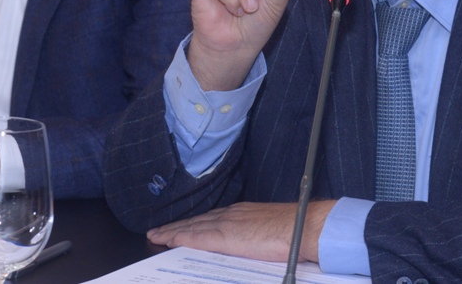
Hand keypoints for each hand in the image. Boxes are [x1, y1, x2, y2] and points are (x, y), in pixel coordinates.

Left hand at [146, 200, 334, 263]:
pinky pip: (196, 237)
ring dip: (173, 231)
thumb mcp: (269, 230)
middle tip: (158, 231)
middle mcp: (232, 214)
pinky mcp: (226, 236)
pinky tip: (167, 241)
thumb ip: (254, 236)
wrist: (304, 227)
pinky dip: (180, 237)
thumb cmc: (295, 231)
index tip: (180, 227)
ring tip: (157, 236)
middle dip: (177, 227)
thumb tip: (248, 246)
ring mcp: (228, 223)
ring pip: (192, 227)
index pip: (211, 218)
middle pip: (197, 221)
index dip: (193, 224)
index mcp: (243, 213)